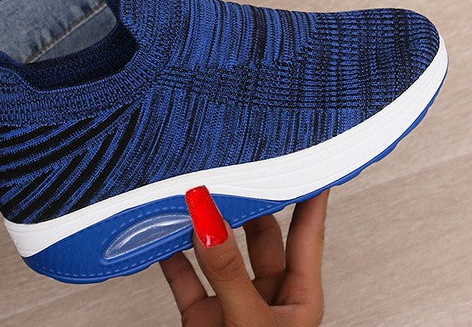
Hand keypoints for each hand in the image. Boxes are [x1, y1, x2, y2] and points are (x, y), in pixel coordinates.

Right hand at [160, 186, 328, 326]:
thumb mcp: (249, 323)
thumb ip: (228, 272)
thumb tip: (209, 221)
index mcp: (299, 300)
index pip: (307, 235)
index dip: (309, 198)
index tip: (305, 160)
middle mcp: (267, 298)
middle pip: (259, 236)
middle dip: (245, 204)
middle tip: (232, 170)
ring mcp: (232, 307)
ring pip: (218, 253)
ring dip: (202, 227)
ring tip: (191, 194)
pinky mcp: (201, 320)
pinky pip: (185, 277)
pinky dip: (171, 256)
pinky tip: (162, 233)